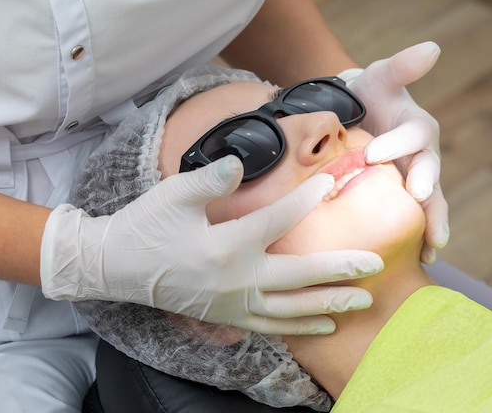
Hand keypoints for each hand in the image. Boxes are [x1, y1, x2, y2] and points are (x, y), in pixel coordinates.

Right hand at [40, 156, 382, 334]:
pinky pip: (271, 326)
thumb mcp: (173, 196)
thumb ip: (211, 180)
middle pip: (298, 276)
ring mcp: (233, 303)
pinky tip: (325, 323)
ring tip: (362, 299)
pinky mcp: (228, 316)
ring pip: (291, 309)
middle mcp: (235, 280)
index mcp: (223, 247)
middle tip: (375, 263)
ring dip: (329, 302)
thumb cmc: (144, 227)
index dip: (305, 200)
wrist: (115, 267)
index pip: (276, 221)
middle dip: (339, 268)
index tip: (330, 184)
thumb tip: (242, 164)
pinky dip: (300, 326)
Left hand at [339, 42, 448, 263]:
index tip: (373, 153)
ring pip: (430, 202)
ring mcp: (415, 179)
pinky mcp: (405, 197)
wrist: (359, 118)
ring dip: (433, 222)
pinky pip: (418, 218)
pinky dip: (424, 237)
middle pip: (430, 173)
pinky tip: (424, 257)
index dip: (397, 143)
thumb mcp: (381, 77)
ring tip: (433, 246)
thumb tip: (433, 48)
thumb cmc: (370, 96)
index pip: (413, 135)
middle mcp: (422, 155)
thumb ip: (402, 66)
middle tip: (417, 198)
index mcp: (417, 127)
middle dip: (426, 188)